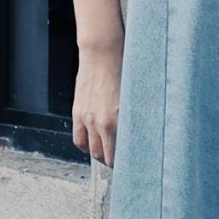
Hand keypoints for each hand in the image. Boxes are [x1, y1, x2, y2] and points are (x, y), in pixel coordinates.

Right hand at [73, 36, 122, 167]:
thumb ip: (133, 117)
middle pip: (105, 155)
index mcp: (118, 120)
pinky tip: (93, 145)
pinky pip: (79, 139)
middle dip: (113, 162)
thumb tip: (140, 131)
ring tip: (108, 156)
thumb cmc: (122, 71)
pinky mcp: (78, 113)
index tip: (133, 164)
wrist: (102, 54)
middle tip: (121, 163)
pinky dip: (86, 146)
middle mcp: (101, 122)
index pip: (121, 152)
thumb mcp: (133, 98)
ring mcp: (87, 119)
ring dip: (100, 156)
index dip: (127, 161)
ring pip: (91, 150)